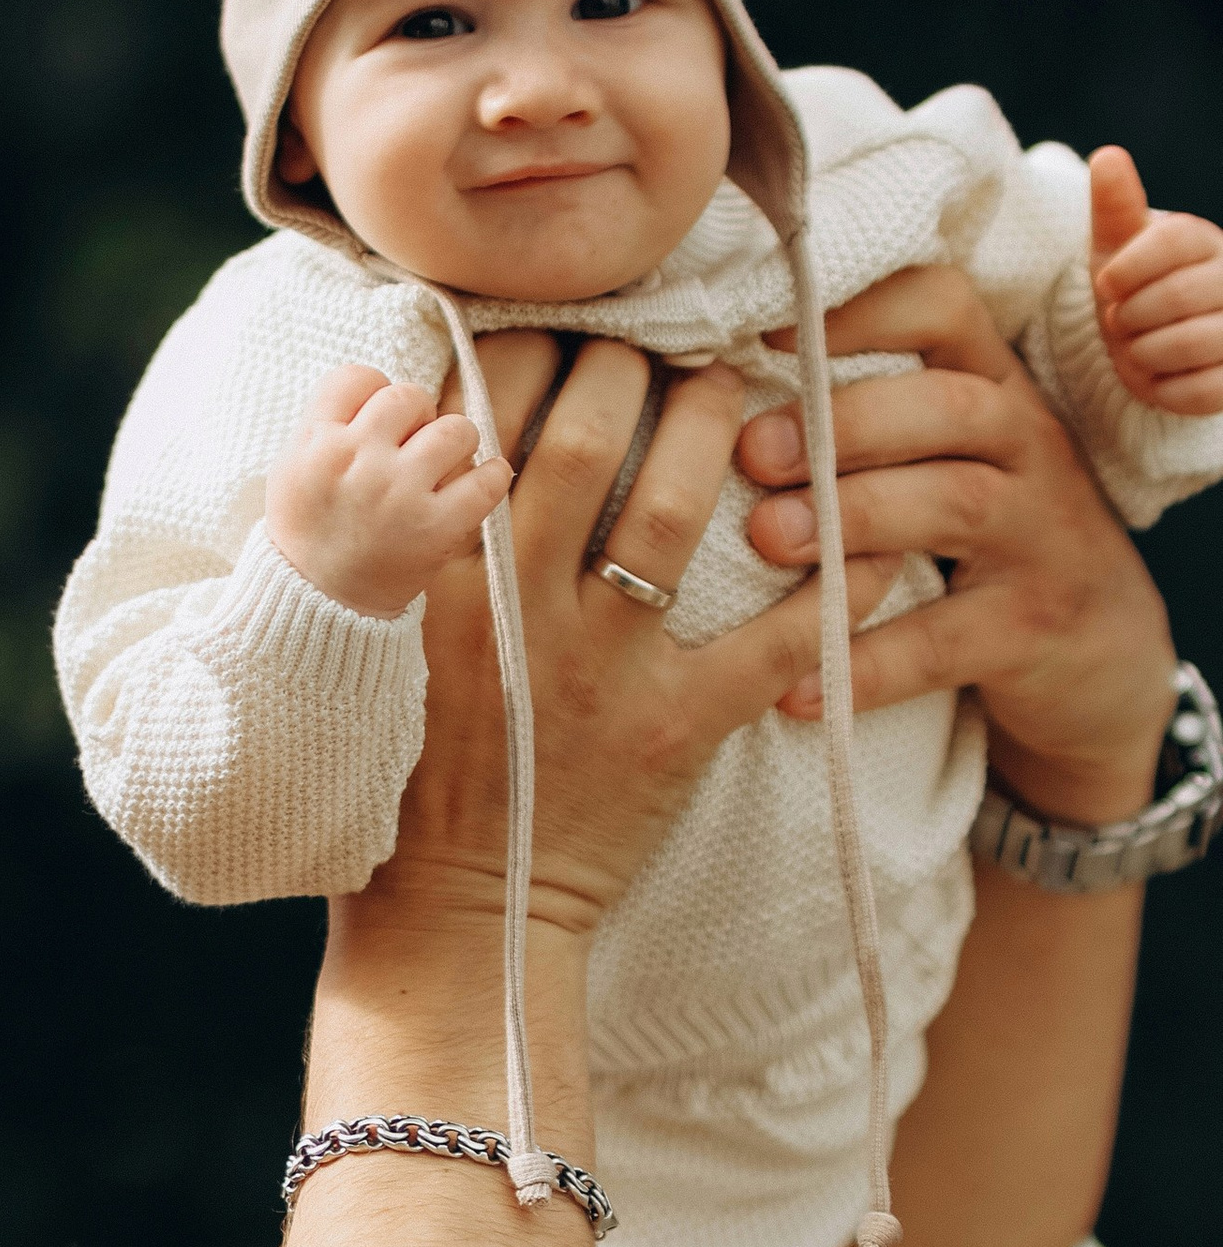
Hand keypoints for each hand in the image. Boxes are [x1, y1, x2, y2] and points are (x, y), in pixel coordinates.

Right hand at [265, 362, 509, 619]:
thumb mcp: (293, 468)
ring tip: (443, 468)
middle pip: (409, 396)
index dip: (374, 392)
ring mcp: (399, 493)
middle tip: (411, 447)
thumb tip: (382, 390)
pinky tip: (480, 483)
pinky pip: (487, 479)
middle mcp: (358, 459)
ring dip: (455, 444)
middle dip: (417, 417)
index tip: (379, 419)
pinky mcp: (436, 528)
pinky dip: (491, 477)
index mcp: (317, 442)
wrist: (317, 603)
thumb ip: (330, 425)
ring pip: (456, 428)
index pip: (358, 376)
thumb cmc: (309, 532)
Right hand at [369, 338, 903, 942]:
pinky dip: (832, 586)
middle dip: (629, 366)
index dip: (528, 347)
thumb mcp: (382, 639)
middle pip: (582, 438)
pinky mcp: (676, 728)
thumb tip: (406, 405)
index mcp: (435, 579)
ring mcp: (600, 669)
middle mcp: (514, 609)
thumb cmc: (419, 765)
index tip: (558, 333)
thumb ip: (402, 533)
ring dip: (714, 429)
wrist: (466, 912)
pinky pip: (772, 641)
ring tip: (733, 394)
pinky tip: (864, 539)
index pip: (478, 417)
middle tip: (655, 351)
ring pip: (670, 509)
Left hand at [737, 263, 1174, 822]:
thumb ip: (870, 413)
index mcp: (992, 386)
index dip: (861, 311)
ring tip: (766, 540)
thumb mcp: (949, 455)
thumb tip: (713, 397)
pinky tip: (794, 686)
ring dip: (852, 517)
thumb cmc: (984, 532)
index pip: (942, 308)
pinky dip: (866, 664)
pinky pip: (943, 642)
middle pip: (947, 407)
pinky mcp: (1031, 629)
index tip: (765, 335)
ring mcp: (1038, 537)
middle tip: (753, 454)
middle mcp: (1026, 445)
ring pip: (952, 505)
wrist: (1103, 649)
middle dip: (844, 423)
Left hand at [1090, 145, 1222, 415]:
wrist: (1142, 344)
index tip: (1106, 286)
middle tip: (1121, 322)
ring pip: (1189, 344)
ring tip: (1137, 348)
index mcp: (1202, 241)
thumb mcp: (1114, 248)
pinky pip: (1201, 391)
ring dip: (1143, 354)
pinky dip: (1164, 390)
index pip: (1175, 239)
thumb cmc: (1130, 288)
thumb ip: (1115, 206)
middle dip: (1130, 317)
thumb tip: (1108, 155)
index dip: (1129, 267)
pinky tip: (1156, 377)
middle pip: (1177, 295)